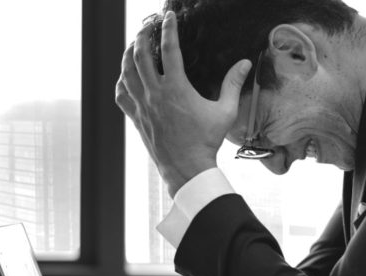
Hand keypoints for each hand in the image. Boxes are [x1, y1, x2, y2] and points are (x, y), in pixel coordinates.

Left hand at [115, 11, 251, 196]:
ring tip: (133, 44)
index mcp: (176, 88)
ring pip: (127, 72)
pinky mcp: (137, 118)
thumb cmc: (206, 141)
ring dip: (128, 55)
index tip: (169, 17)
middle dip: (142, 36)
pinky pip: (122, 95)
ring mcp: (143, 106)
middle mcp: (155, 94)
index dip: (169, 29)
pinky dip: (121, 82)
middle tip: (147, 25)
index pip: (170, 49)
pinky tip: (124, 77)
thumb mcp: (225, 111)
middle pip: (141, 56)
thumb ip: (233, 84)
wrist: (186, 168)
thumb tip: (244, 63)